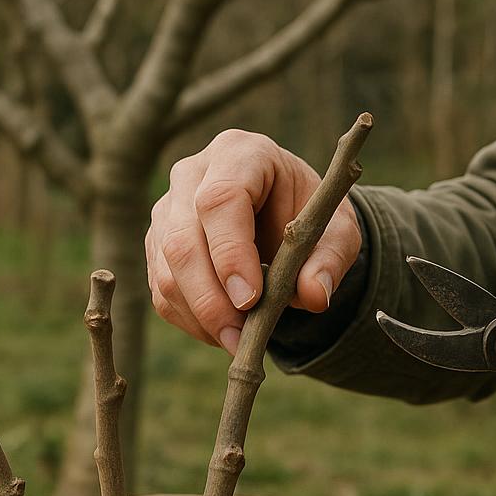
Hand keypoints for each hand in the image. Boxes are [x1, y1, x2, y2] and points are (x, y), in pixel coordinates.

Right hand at [145, 129, 362, 355]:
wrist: (288, 213)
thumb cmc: (312, 213)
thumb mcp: (337, 230)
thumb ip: (330, 258)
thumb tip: (313, 296)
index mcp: (240, 153)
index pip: (220, 200)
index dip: (230, 253)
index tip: (251, 299)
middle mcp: (192, 174)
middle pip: (182, 239)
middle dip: (210, 298)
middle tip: (241, 339)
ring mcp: (168, 208)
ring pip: (165, 269)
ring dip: (200, 315)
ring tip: (239, 343)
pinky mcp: (158, 242)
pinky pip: (161, 288)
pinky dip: (190, 319)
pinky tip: (224, 332)